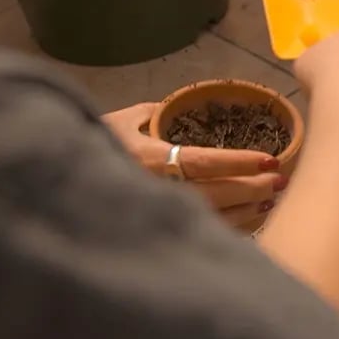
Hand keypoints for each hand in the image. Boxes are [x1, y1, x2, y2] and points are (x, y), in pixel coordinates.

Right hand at [102, 103, 287, 228]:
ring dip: (246, 211)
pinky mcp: (161, 230)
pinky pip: (203, 232)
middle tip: (280, 181)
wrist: (58, 184)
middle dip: (251, 189)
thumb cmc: (90, 146)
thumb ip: (151, 112)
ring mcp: (159, 213)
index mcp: (150, 159)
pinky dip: (231, 227)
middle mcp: (157, 190)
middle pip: (216, 194)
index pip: (205, 162)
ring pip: (213, 218)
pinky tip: (250, 218)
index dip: (240, 162)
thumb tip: (174, 105)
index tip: (270, 160)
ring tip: (271, 200)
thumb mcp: (120, 121)